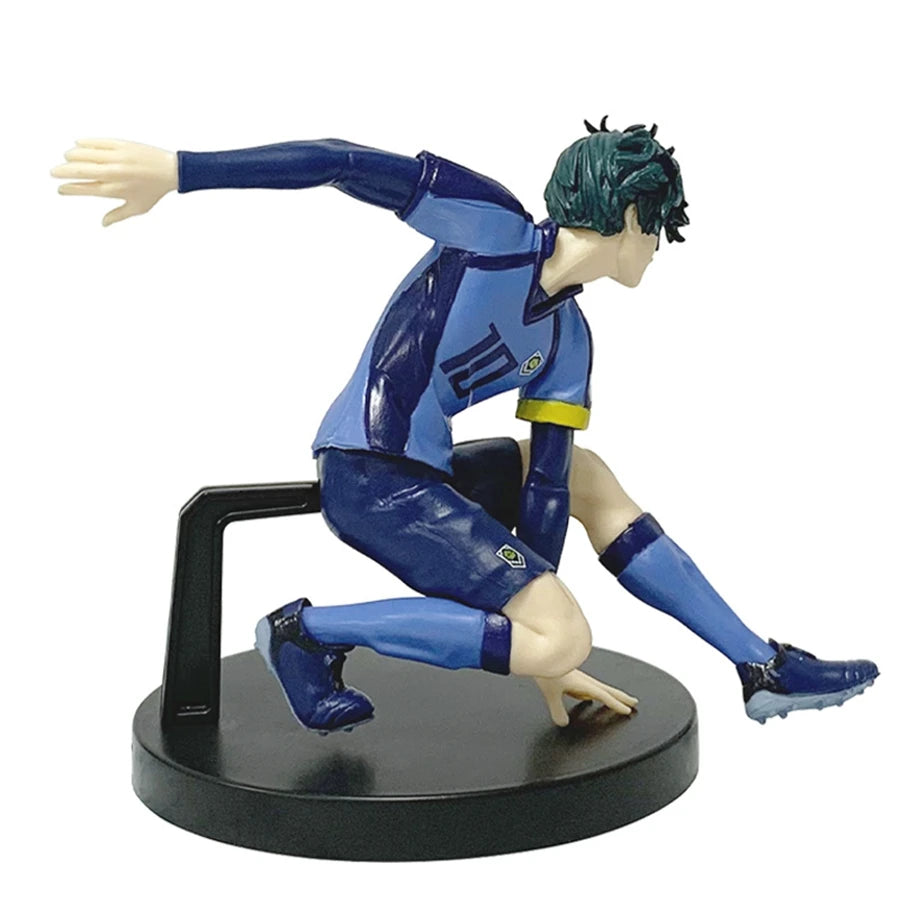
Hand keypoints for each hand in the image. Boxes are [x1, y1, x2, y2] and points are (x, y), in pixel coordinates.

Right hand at [51, 139, 176, 225]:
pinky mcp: (121, 144)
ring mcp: (116, 158)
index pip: (85, 189)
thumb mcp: (138, 208)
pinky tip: (77, 144)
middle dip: (62, 172)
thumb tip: (103, 224)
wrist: (170, 171)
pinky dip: (85, 143)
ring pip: (85, 154)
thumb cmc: (154, 191)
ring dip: (72, 156)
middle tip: (53, 172)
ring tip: (67, 158)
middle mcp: (113, 174)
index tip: (60, 189)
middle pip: (79, 171)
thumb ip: (118, 215)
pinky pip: (97, 142)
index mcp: (115, 190)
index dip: (69, 189)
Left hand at [535, 669, 637, 726]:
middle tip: (634, 702)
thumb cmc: (546, 669)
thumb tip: (563, 722)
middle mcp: (584, 679)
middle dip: (621, 696)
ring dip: (609, 694)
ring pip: (599, 687)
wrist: (539, 652)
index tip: (627, 710)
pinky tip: (587, 697)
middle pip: (607, 689)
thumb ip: (557, 710)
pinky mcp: (571, 676)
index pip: (604, 695)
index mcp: (584, 683)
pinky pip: (587, 687)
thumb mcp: (551, 693)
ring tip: (616, 700)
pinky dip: (593, 693)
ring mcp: (578, 677)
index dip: (616, 704)